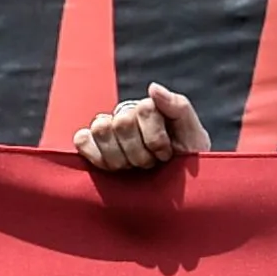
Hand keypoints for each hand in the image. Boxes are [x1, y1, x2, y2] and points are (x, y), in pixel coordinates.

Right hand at [72, 85, 207, 175]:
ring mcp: (108, 129)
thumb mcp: (194, 136)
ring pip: (100, 129)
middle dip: (139, 152)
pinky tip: (113, 168)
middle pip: (121, 123)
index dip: (156, 139)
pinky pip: (82, 139)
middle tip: (150, 164)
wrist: (176, 188)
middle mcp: (127, 114)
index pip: (144, 109)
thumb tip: (152, 87)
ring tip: (132, 168)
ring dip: (119, 157)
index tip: (167, 155)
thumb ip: (178, 107)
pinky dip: (95, 155)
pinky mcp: (91, 145)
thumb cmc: (187, 161)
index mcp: (151, 108)